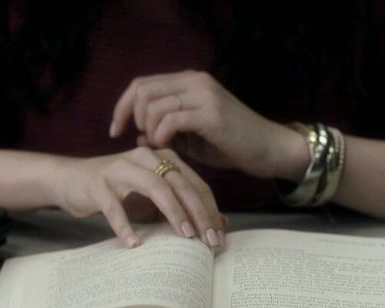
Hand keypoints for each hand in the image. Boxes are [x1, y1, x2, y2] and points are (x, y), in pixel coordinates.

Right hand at [53, 147, 224, 247]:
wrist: (70, 180)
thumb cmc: (117, 192)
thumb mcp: (152, 200)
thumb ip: (182, 208)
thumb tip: (219, 224)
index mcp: (162, 158)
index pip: (195, 183)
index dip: (210, 210)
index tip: (219, 237)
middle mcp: (145, 158)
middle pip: (181, 184)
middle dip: (199, 213)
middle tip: (209, 241)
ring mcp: (121, 169)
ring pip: (155, 187)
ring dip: (174, 212)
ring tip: (185, 236)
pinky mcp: (99, 184)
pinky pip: (115, 207)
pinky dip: (125, 226)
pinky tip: (134, 244)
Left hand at [109, 70, 307, 179]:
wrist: (269, 149)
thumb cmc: (230, 145)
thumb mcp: (191, 138)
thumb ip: (165, 132)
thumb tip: (138, 136)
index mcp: (189, 81)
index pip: (141, 84)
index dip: (122, 106)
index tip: (115, 131)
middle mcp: (195, 82)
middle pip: (143, 91)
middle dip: (133, 118)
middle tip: (143, 140)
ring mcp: (204, 95)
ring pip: (154, 106)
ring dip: (150, 131)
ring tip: (161, 146)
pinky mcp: (211, 114)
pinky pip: (170, 121)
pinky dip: (161, 136)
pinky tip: (169, 148)